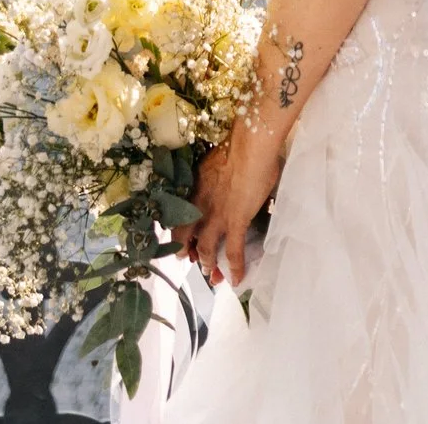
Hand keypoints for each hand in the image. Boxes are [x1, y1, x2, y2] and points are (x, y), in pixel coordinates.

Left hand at [178, 130, 280, 288]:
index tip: (182, 240)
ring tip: (212, 274)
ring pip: (206, 250)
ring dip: (208, 264)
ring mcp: (216, 218)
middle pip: (184, 239)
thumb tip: (215, 181)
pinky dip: (234, 269)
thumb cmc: (233, 148)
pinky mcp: (236, 223)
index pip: (178, 219)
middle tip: (193, 261)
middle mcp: (198, 208)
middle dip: (187, 253)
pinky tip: (236, 280)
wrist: (249, 148)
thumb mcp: (209, 164)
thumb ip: (208, 178)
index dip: (179, 233)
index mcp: (191, 192)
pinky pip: (233, 252)